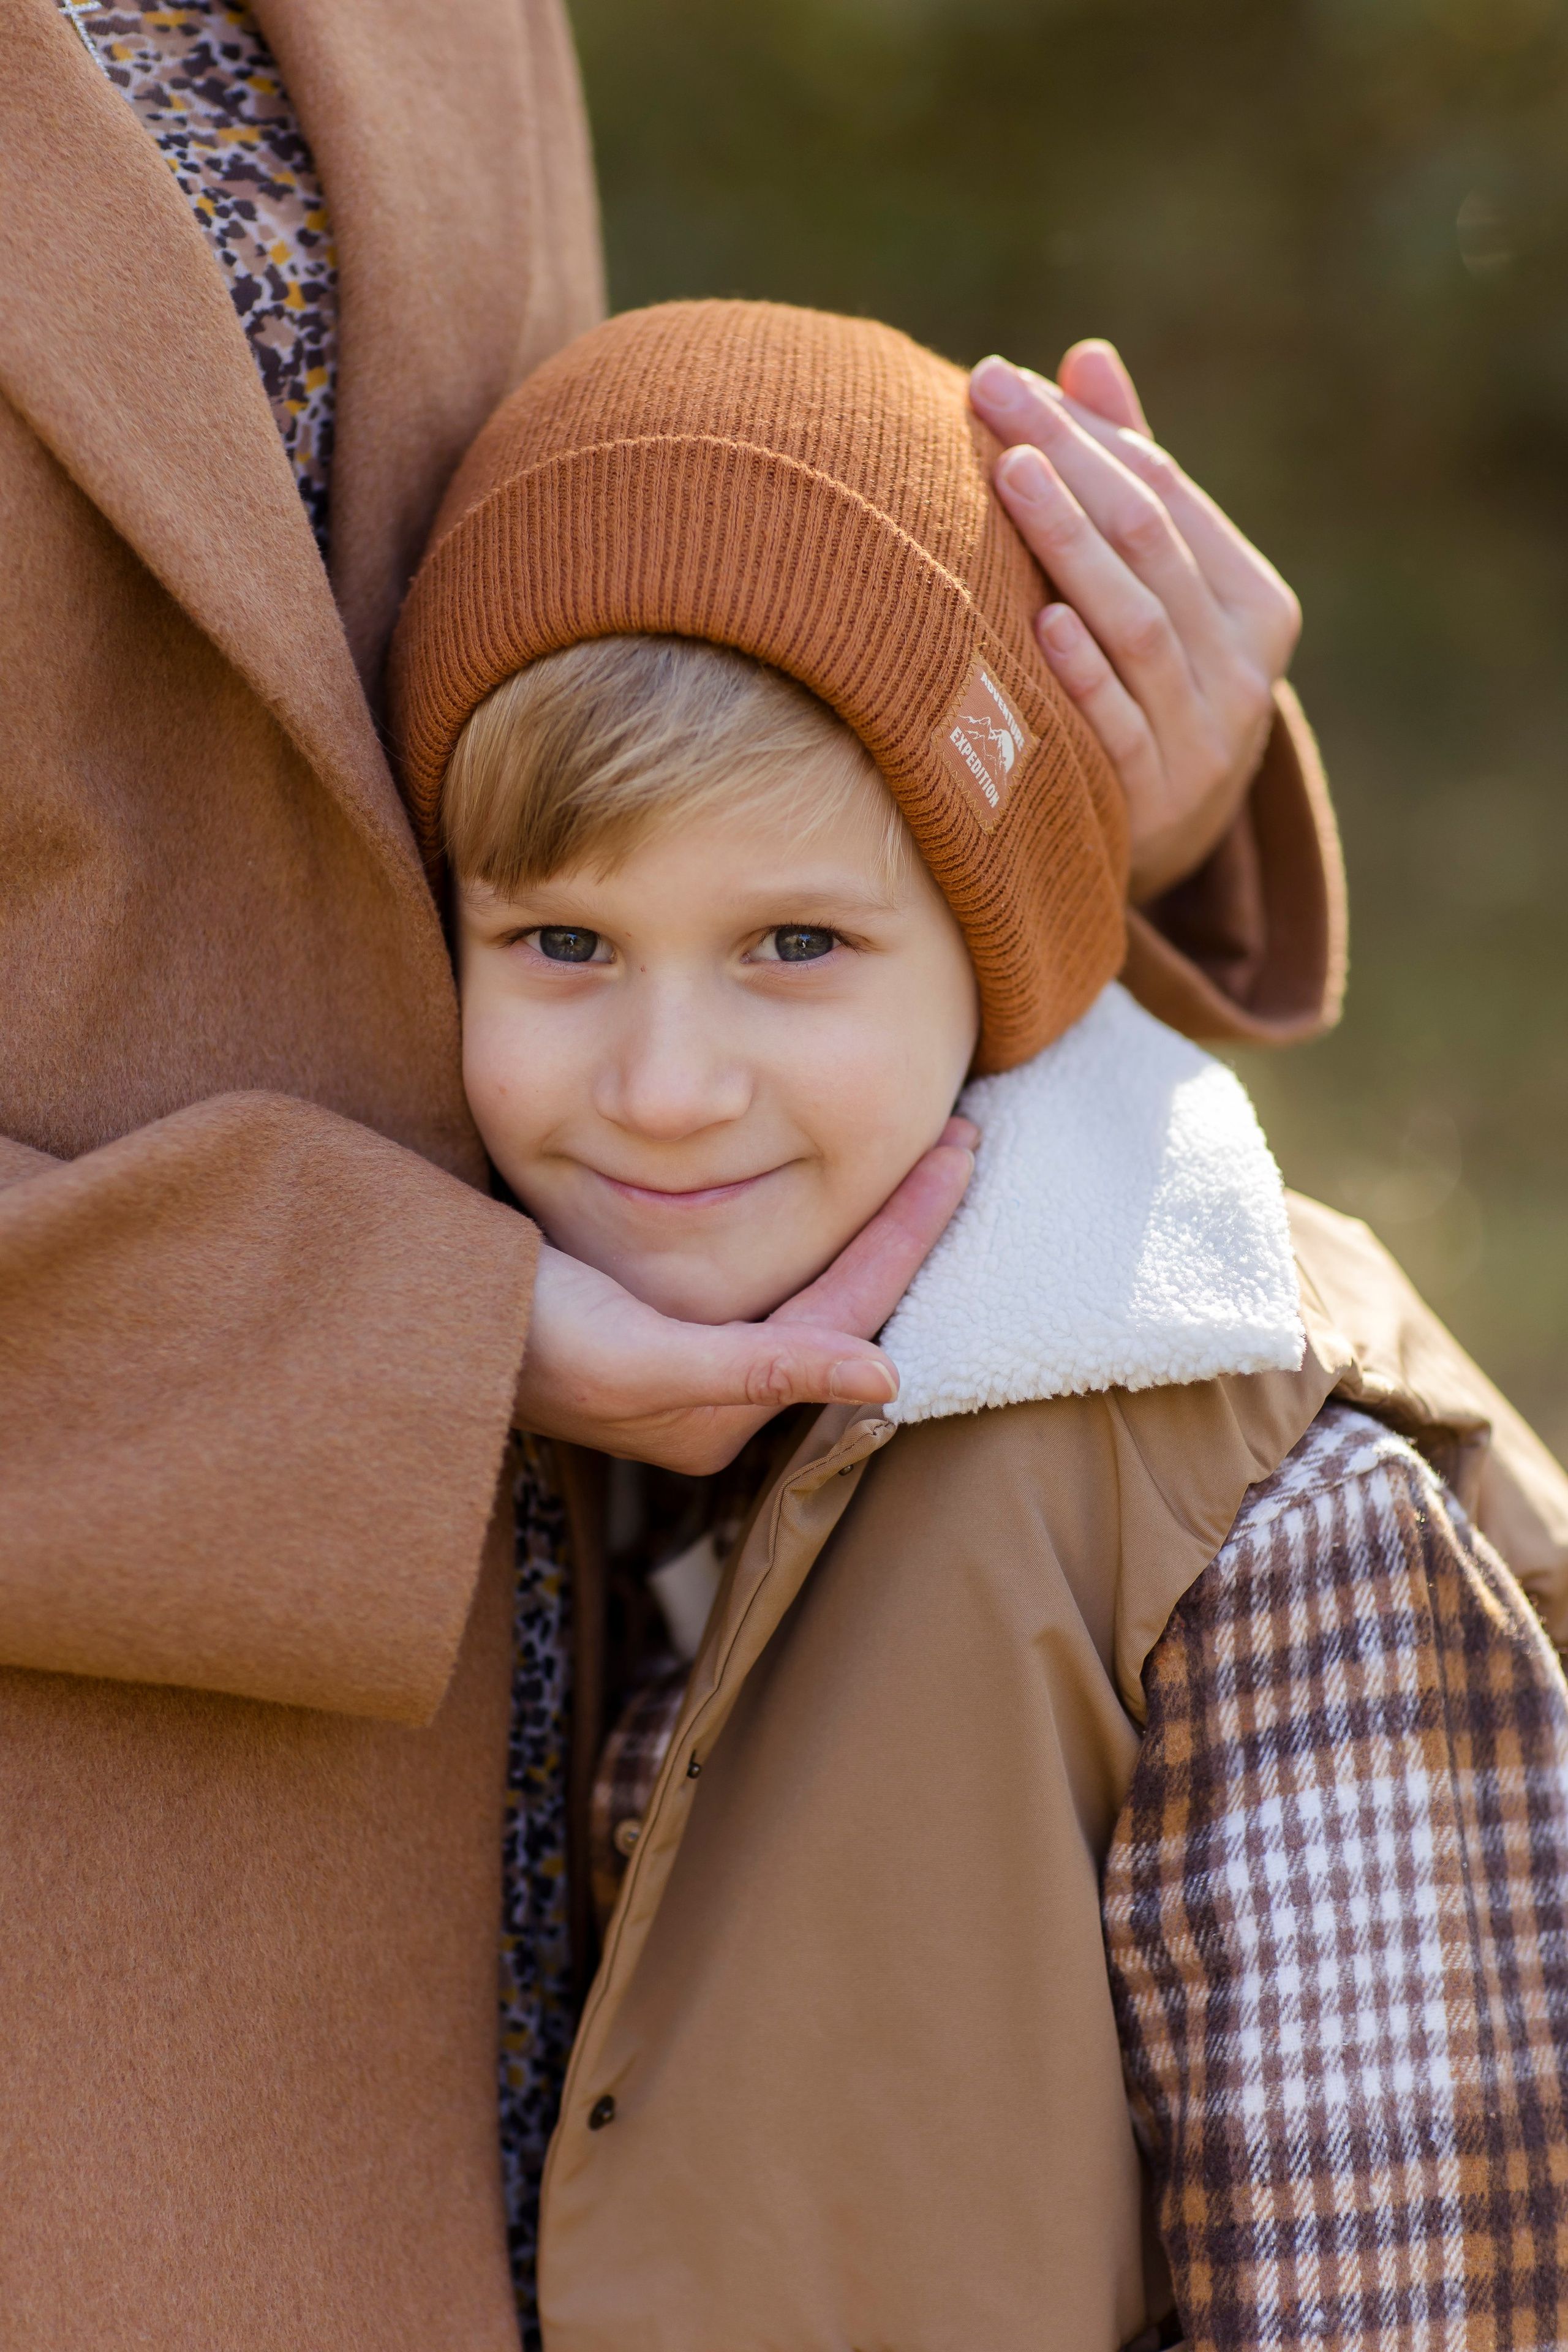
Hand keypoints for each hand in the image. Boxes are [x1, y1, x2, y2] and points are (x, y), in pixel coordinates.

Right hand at [511, 1117, 977, 1472]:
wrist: (411, 1323)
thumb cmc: (513, 1337)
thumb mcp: (638, 1358)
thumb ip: (760, 1369)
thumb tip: (887, 1382)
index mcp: (722, 1416)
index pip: (848, 1312)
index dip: (906, 1231)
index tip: (959, 1153)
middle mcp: (718, 1398)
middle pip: (840, 1297)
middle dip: (901, 1222)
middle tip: (962, 1138)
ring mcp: (690, 1362)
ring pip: (808, 1284)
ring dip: (863, 1221)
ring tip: (920, 1156)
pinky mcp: (660, 1325)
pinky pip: (765, 1277)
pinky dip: (807, 1231)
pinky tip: (830, 1192)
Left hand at [969, 340, 1300, 902]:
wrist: (1166, 839)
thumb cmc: (1150, 686)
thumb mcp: (1159, 591)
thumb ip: (1130, 481)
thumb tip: (1086, 357)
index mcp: (1255, 604)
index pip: (1167, 493)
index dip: (1087, 433)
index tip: (1006, 381)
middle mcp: (1241, 667)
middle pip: (1150, 543)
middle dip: (1067, 464)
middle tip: (988, 400)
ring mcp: (1202, 737)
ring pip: (1135, 623)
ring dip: (1070, 545)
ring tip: (1008, 474)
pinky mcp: (1153, 799)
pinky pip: (1116, 725)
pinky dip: (1081, 673)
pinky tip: (1039, 620)